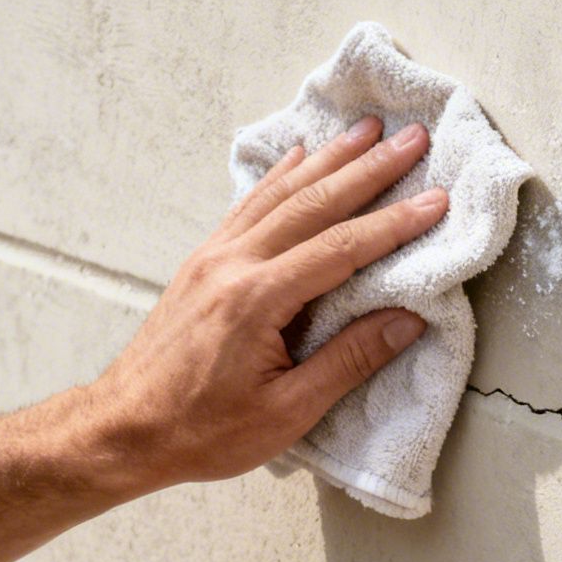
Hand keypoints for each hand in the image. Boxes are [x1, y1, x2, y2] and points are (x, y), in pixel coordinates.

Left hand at [88, 115, 448, 492]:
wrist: (125, 429)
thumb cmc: (203, 431)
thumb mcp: (288, 412)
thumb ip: (348, 361)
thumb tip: (406, 321)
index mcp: (256, 300)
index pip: (341, 249)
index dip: (394, 223)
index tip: (436, 199)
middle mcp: (233, 265)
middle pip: (313, 203)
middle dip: (369, 168)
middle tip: (412, 138)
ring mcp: (213, 258)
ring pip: (281, 194)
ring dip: (330, 158)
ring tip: (368, 130)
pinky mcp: (203, 263)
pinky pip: (249, 205)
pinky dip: (280, 176)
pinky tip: (300, 155)